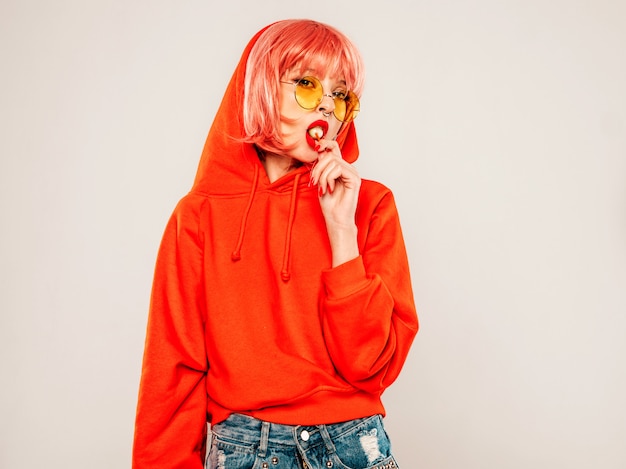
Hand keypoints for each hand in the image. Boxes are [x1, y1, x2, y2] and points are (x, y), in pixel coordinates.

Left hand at [310, 138, 360, 265]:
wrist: (336, 220)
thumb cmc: (329, 204)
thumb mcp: (320, 181)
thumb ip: (322, 166)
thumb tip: (320, 151)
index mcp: (340, 168)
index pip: (334, 147)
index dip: (324, 143)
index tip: (315, 147)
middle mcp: (348, 168)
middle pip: (330, 154)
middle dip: (318, 167)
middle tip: (314, 181)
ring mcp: (353, 173)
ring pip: (332, 161)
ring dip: (322, 175)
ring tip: (322, 188)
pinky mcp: (354, 179)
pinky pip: (338, 169)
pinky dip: (329, 178)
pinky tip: (329, 189)